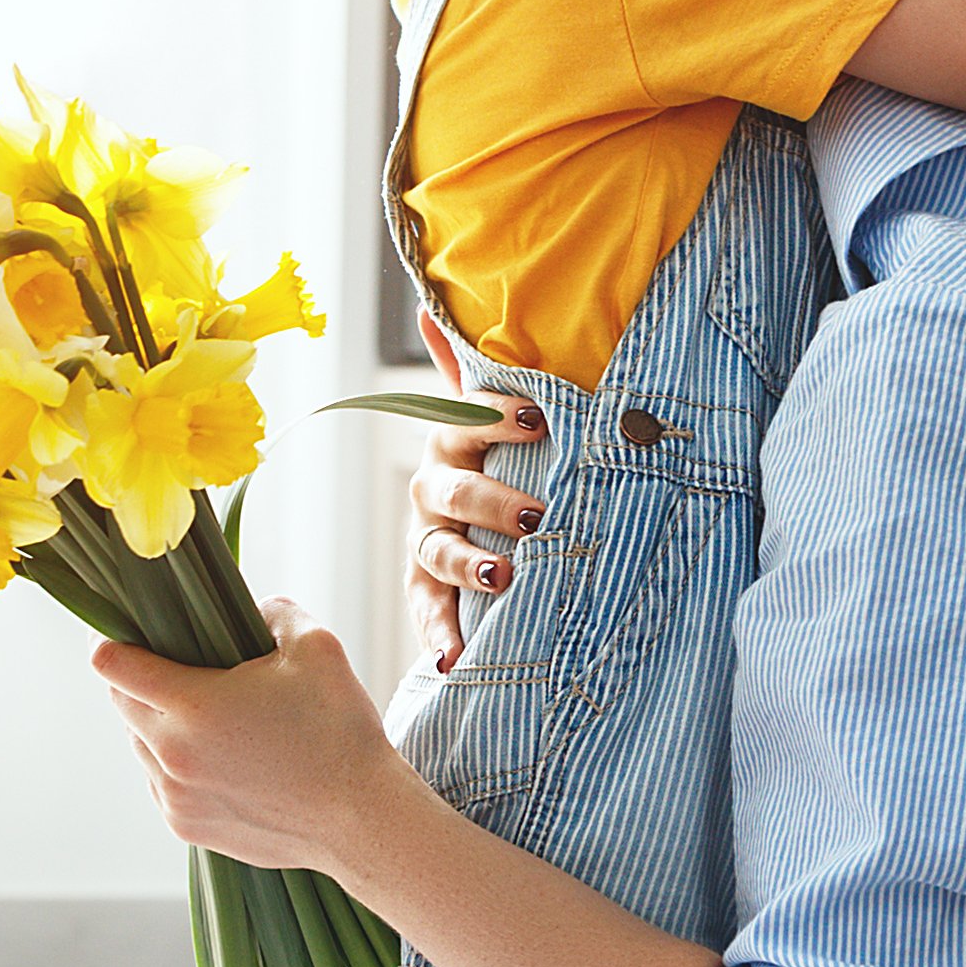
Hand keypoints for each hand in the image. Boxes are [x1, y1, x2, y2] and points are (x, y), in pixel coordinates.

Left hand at [94, 602, 420, 877]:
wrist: (361, 820)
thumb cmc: (339, 730)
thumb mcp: (315, 646)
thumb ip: (271, 611)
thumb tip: (250, 610)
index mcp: (191, 705)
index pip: (110, 663)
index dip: (111, 636)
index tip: (123, 627)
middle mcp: (170, 755)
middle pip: (119, 701)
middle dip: (139, 677)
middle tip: (179, 664)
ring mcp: (175, 797)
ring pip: (139, 744)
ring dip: (158, 722)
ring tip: (210, 714)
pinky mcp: (187, 827)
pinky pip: (161, 782)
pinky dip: (175, 763)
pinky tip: (220, 755)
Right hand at [405, 315, 544, 667]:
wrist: (477, 523)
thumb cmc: (499, 458)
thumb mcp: (495, 415)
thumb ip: (467, 369)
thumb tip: (428, 306)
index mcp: (451, 441)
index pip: (466, 420)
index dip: (497, 417)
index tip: (538, 419)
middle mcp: (432, 489)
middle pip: (454, 490)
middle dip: (493, 500)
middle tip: (535, 516)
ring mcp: (427, 540)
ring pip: (439, 550)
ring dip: (469, 563)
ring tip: (503, 577)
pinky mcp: (427, 588)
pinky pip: (427, 610)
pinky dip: (439, 636)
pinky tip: (452, 660)